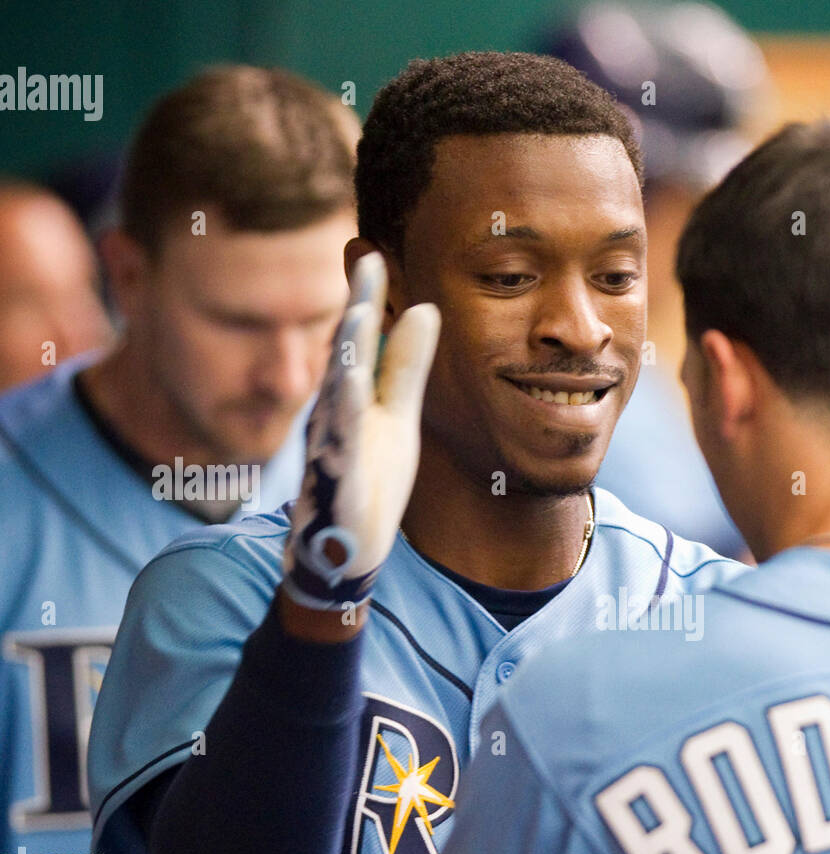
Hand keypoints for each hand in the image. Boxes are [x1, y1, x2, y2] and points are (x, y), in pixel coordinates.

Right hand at [281, 251, 439, 629]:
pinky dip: (344, 425)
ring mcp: (332, 450)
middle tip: (367, 256)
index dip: (367, 297)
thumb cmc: (369, 480)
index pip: (359, 340)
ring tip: (360, 315)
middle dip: (356, 309)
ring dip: (347, 358)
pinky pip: (338, 452)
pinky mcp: (337, 487)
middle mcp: (333, 416)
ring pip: (337, 398)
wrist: (346, 553)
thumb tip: (422, 309)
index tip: (374, 249)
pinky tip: (351, 398)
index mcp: (350, 396)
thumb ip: (405, 368)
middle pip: (346, 356)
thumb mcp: (396, 419)